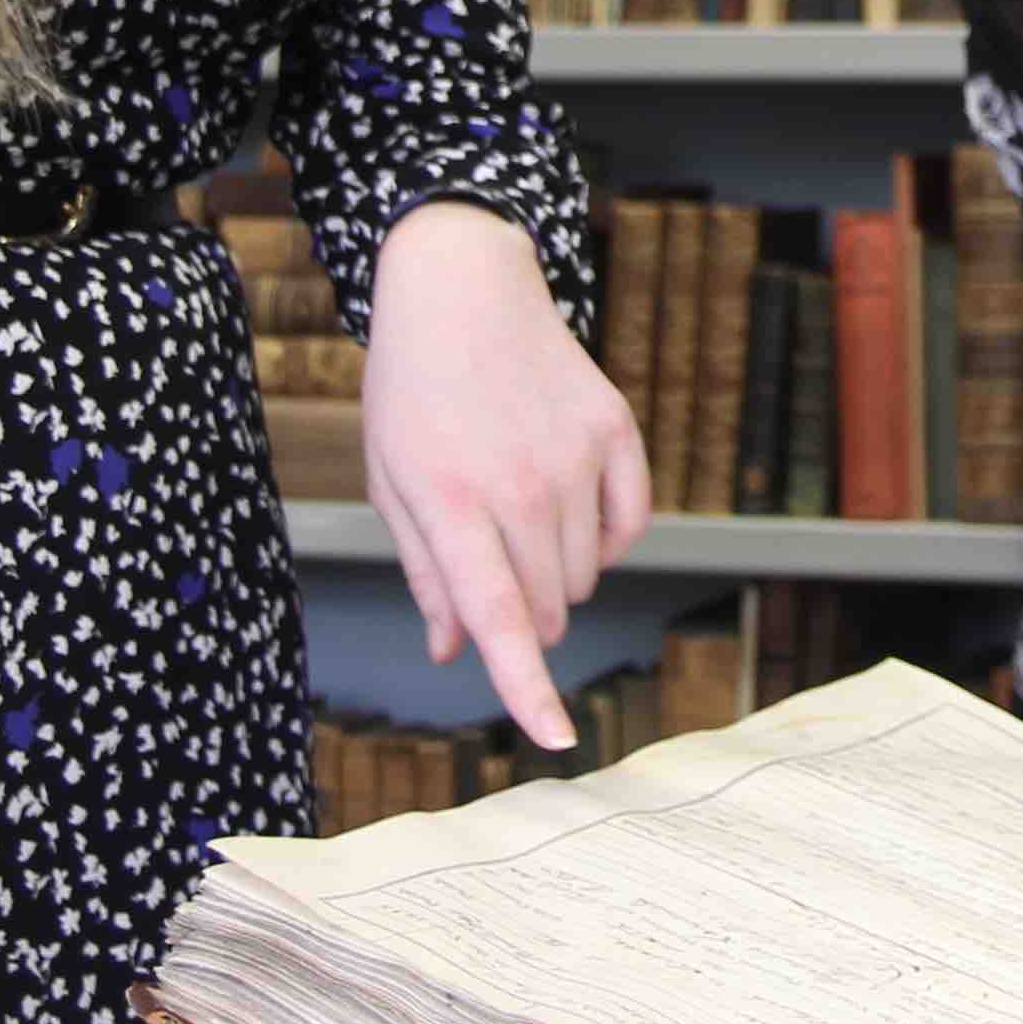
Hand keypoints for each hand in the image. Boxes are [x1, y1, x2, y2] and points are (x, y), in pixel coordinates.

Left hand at [359, 199, 652, 751]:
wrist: (461, 284)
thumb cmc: (412, 390)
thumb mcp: (392, 480)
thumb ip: (427, 573)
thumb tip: (455, 651)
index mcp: (451, 503)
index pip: (500, 618)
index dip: (528, 687)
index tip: (558, 739)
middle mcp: (520, 485)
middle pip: (544, 610)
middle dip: (518, 613)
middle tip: (486, 554)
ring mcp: (576, 457)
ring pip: (583, 577)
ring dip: (553, 571)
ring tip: (515, 502)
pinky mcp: (616, 432)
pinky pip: (630, 531)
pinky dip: (602, 537)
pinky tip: (566, 495)